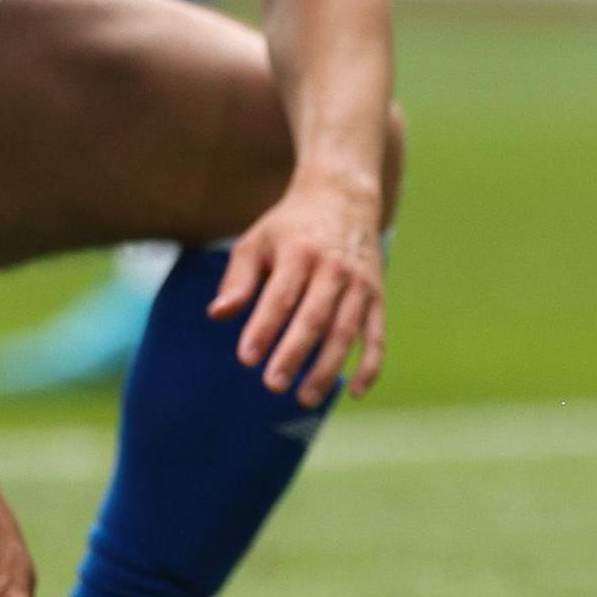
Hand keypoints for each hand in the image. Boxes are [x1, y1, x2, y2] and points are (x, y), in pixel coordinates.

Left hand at [218, 171, 384, 406]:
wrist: (342, 198)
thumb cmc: (290, 228)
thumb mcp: (257, 242)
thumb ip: (237, 280)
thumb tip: (218, 314)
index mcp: (300, 252)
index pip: (281, 296)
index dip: (264, 328)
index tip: (246, 358)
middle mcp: (334, 268)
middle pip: (315, 317)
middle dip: (294, 353)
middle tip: (273, 385)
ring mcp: (360, 284)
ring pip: (345, 331)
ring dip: (328, 368)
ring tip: (305, 398)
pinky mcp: (377, 297)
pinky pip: (377, 336)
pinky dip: (370, 365)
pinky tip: (355, 392)